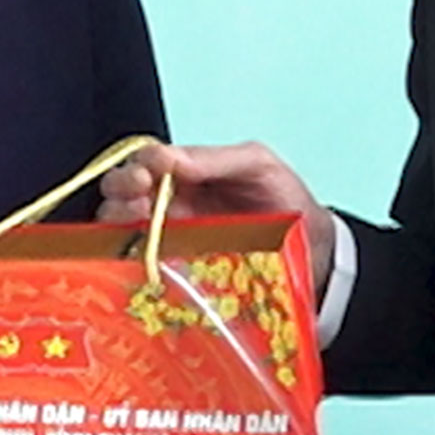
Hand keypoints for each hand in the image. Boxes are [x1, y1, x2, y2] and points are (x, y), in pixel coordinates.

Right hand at [98, 140, 336, 293]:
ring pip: (123, 230)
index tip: (145, 177)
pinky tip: (138, 260)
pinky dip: (130, 262)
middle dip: (119, 193)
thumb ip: (213, 159)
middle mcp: (169, 205)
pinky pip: (143, 269)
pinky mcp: (178, 275)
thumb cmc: (286, 201)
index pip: (141, 164)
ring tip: (135, 228)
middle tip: (135, 202)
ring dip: (118, 225)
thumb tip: (164, 159)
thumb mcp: (258, 165)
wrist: (316, 253)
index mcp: (184, 174)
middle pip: (121, 195)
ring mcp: (171, 241)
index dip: (135, 168)